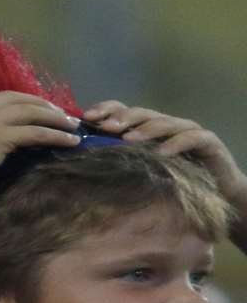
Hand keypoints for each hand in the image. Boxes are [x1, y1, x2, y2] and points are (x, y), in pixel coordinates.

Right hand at [0, 91, 79, 194]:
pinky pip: (35, 132)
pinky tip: (69, 140)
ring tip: (70, 124)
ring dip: (54, 116)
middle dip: (39, 103)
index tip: (28, 107)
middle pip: (15, 98)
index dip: (15, 100)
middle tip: (56, 111)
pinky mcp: (0, 136)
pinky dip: (55, 134)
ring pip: (29, 111)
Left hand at [84, 100, 246, 209]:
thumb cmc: (175, 181)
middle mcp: (166, 124)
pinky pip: (190, 138)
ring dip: (145, 130)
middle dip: (123, 118)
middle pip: (142, 113)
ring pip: (164, 122)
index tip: (87, 117)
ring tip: (129, 139)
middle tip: (106, 127)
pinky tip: (161, 153)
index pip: (124, 110)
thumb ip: (120, 159)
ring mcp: (188, 130)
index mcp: (147, 127)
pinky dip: (175, 144)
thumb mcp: (143, 170)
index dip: (106, 110)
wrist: (218, 192)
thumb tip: (83, 159)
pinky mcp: (208, 141)